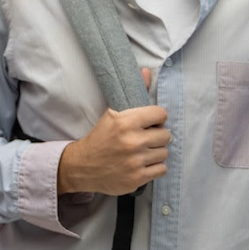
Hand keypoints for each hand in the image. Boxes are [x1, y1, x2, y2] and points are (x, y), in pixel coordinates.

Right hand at [58, 75, 168, 195]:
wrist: (83, 166)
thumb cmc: (100, 138)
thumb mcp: (113, 114)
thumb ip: (135, 93)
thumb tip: (148, 71)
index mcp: (125, 122)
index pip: (160, 114)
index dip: (156, 118)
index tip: (150, 122)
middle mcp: (132, 141)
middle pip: (165, 135)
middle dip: (156, 136)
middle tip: (145, 138)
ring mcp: (135, 161)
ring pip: (164, 152)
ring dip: (156, 152)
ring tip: (142, 151)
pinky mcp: (138, 178)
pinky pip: (162, 169)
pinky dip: (154, 167)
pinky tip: (142, 163)